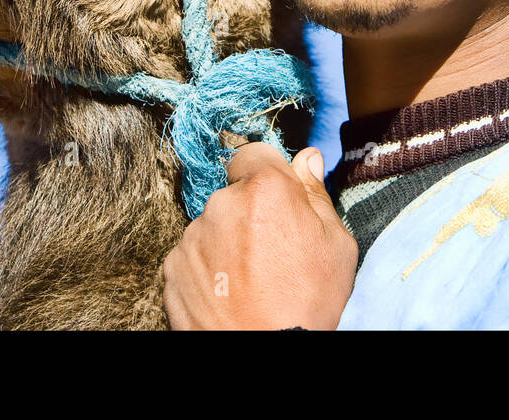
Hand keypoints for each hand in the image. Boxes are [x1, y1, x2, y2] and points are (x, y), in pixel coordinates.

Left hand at [162, 143, 357, 329]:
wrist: (268, 354)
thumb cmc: (309, 303)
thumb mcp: (336, 245)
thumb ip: (316, 195)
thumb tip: (307, 159)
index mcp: (266, 189)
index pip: (252, 154)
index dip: (266, 175)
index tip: (276, 199)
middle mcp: (221, 204)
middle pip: (233, 194)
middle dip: (249, 213)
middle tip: (271, 251)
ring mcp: (192, 237)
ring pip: (212, 226)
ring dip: (226, 241)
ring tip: (250, 279)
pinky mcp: (172, 268)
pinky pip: (192, 256)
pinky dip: (207, 269)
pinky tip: (229, 293)